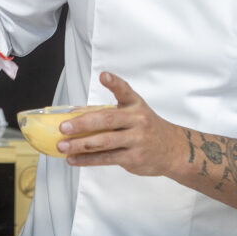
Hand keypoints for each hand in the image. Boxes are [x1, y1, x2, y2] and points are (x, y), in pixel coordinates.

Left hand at [56, 72, 182, 176]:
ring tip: (62, 146)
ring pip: (104, 142)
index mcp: (135, 105)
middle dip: (82, 124)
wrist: (174, 150)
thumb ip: (110, 111)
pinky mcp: (134, 158)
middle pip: (107, 121)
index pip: (125, 91)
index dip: (114, 83)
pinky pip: (106, 158)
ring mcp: (136, 140)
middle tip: (64, 127)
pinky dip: (87, 159)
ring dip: (80, 145)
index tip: (104, 76)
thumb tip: (75, 115)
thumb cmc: (146, 127)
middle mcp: (137, 120)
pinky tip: (73, 159)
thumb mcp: (134, 112)